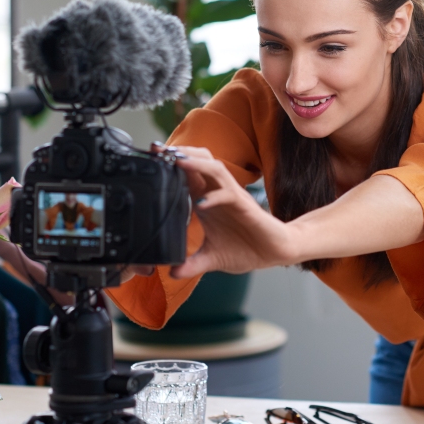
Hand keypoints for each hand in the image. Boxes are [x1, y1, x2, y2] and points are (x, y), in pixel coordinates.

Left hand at [169, 146, 298, 278]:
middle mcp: (217, 193)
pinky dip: (214, 195)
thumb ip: (191, 264)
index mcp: (206, 200)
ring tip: (177, 162)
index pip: (186, 174)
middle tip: (157, 150)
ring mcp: (232, 196)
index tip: (149, 158)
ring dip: (195, 163)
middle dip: (179, 153)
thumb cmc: (246, 249)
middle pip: (199, 160)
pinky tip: (201, 204)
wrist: (274, 253)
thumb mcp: (212, 258)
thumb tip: (172, 273)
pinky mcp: (245, 206)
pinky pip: (228, 193)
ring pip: (214, 168)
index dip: (168, 164)